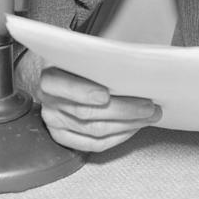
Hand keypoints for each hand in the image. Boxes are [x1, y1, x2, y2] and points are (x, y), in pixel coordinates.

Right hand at [38, 67, 161, 152]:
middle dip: (122, 110)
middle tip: (148, 106)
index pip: (62, 85)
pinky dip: (118, 137)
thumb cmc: (78, 61)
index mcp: (50, 77)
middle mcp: (50, 102)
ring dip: (127, 125)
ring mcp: (55, 123)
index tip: (106, 95)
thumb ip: (98, 58)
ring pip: (94, 131)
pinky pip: (93, 145)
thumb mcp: (82, 53)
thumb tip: (131, 64)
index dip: (84, 92)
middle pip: (86, 112)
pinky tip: (133, 127)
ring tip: (149, 116)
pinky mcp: (64, 137)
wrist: (58, 74)